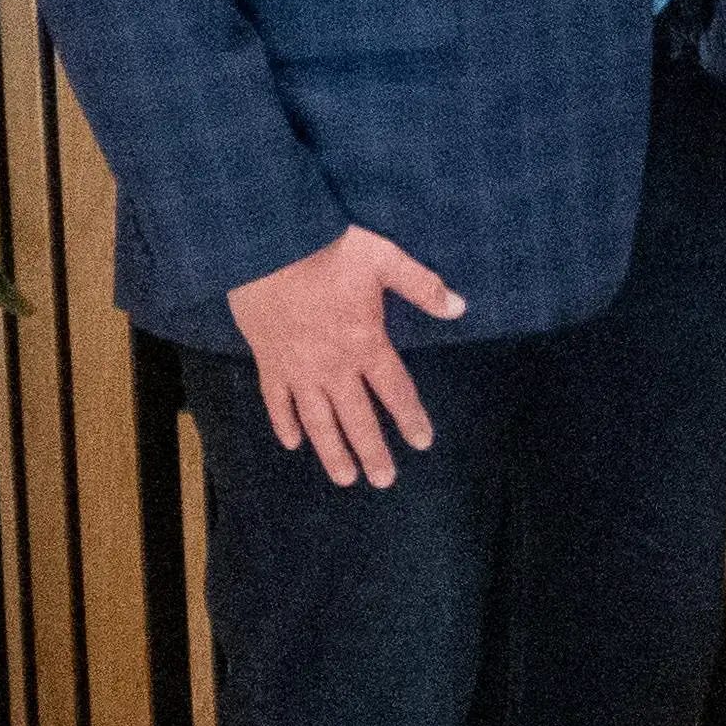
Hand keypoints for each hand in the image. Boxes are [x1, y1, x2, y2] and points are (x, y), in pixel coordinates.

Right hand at [226, 227, 466, 488]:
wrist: (265, 245)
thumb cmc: (326, 249)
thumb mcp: (382, 258)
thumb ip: (422, 286)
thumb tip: (460, 307)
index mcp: (365, 343)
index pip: (395, 390)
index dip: (410, 418)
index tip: (422, 443)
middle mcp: (333, 365)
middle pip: (357, 418)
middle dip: (372, 451)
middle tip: (384, 480)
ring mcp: (298, 368)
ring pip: (317, 420)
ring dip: (332, 451)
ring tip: (345, 478)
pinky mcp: (267, 361)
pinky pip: (276, 401)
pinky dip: (284, 424)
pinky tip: (293, 443)